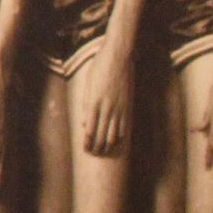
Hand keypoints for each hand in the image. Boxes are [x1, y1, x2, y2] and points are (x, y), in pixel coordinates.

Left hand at [76, 38, 133, 157]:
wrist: (118, 57)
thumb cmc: (99, 69)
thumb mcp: (88, 86)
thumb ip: (86, 106)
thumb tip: (84, 124)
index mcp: (94, 103)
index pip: (90, 129)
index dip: (88, 142)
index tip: (85, 150)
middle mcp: (107, 108)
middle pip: (102, 135)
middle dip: (97, 147)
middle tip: (93, 154)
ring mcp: (119, 107)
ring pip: (114, 133)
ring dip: (108, 145)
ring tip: (104, 152)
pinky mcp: (127, 105)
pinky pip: (124, 125)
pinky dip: (120, 136)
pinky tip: (117, 142)